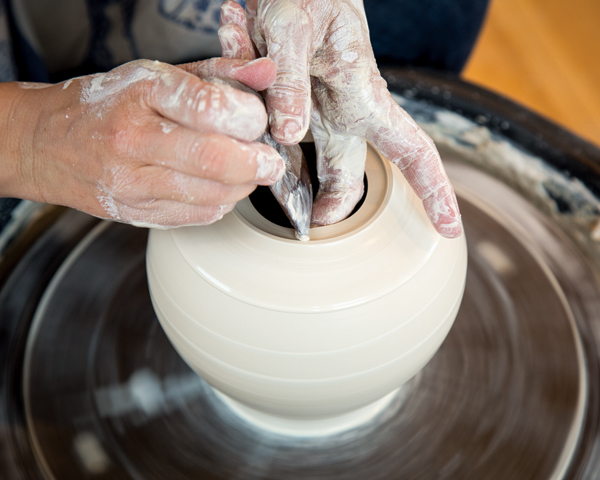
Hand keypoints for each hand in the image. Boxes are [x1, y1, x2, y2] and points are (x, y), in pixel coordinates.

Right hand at [0, 57, 283, 227]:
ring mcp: (133, 183)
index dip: (249, 118)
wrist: (48, 144)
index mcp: (142, 95)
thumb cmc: (110, 105)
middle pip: (215, 161)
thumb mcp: (160, 75)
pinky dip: (221, 202)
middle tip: (270, 161)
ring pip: (212, 195)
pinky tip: (218, 187)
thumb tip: (267, 74)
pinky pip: (198, 216)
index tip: (260, 122)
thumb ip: (219, 74)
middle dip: (258, 164)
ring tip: (245, 171)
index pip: (209, 107)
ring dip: (243, 185)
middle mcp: (134, 141)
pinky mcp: (137, 213)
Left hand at [221, 0, 461, 237]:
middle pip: (348, 175)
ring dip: (275, 162)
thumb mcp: (293, 28)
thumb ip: (290, 81)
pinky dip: (246, 105)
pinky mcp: (291, 105)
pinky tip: (239, 54)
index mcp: (363, 95)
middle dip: (329, 204)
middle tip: (305, 222)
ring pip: (303, 161)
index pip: (413, 151)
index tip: (449, 229)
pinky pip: (266, 126)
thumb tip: (288, 135)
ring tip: (257, 147)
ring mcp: (317, 111)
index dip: (435, 192)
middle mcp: (345, 111)